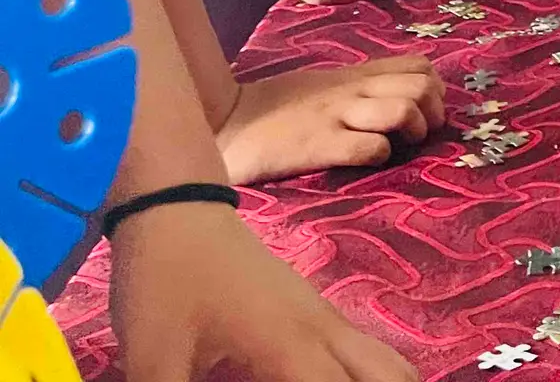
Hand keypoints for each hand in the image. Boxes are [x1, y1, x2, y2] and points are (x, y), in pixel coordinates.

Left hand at [111, 202, 415, 381]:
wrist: (178, 210)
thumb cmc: (165, 285)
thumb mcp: (154, 361)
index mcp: (290, 347)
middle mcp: (323, 330)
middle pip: (391, 375)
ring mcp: (324, 315)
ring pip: (387, 359)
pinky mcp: (315, 308)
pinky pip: (364, 348)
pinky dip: (365, 375)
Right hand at [216, 56, 445, 183]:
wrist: (225, 122)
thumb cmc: (276, 108)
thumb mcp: (325, 86)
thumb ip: (360, 86)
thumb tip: (401, 95)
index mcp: (355, 76)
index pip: (419, 65)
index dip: (435, 89)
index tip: (427, 111)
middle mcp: (353, 91)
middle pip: (423, 85)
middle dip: (434, 113)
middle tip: (420, 135)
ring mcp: (337, 116)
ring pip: (405, 109)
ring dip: (414, 132)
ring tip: (399, 146)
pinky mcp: (319, 145)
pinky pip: (371, 146)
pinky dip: (380, 155)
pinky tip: (367, 160)